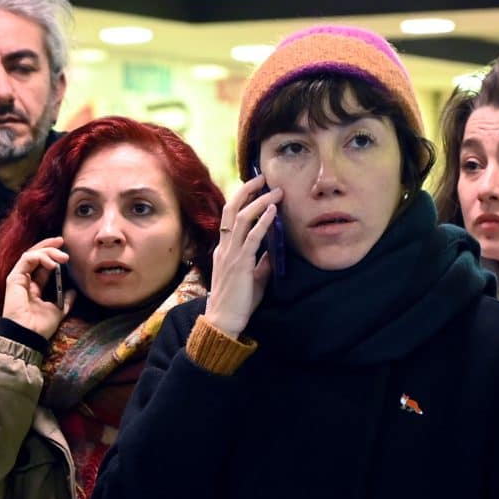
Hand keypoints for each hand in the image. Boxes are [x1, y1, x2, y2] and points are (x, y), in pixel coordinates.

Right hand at [0, 237, 74, 339]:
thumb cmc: (40, 326)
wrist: (29, 335)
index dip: (52, 255)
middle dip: (48, 246)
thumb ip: (65, 300)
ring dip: (48, 252)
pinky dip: (40, 257)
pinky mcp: (14, 278)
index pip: (42, 265)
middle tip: (61, 241)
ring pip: (31, 254)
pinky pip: (27, 259)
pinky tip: (52, 264)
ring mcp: (18, 278)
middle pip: (35, 255)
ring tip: (63, 257)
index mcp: (33, 287)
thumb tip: (74, 291)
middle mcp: (24, 281)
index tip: (66, 251)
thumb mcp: (58, 310)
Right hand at [206, 176, 281, 337]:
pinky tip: (273, 211)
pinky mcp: (240, 263)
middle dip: (247, 191)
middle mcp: (224, 247)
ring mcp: (230, 254)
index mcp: (224, 249)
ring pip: (240, 219)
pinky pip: (251, 237)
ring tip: (275, 191)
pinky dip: (262, 221)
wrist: (224, 321)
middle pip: (231, 209)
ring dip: (259, 202)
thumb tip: (272, 252)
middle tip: (263, 177)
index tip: (257, 187)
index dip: (242, 199)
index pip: (230, 216)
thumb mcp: (251, 278)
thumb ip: (260, 263)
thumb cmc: (237, 302)